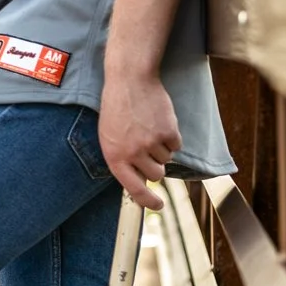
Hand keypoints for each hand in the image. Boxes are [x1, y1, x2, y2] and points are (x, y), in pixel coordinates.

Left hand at [98, 68, 181, 210]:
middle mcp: (134, 153)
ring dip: (162, 148)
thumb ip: (122, 159)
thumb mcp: (109, 137)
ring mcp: (152, 142)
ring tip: (149, 128)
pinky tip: (159, 122)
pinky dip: (171, 136)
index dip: (148, 201)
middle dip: (156, 166)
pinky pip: (176, 145)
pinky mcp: (168, 131)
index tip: (159, 206)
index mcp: (115, 157)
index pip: (134, 189)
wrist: (129, 80)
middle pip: (156, 175)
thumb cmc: (116, 108)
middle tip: (149, 148)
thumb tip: (138, 180)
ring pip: (167, 159)